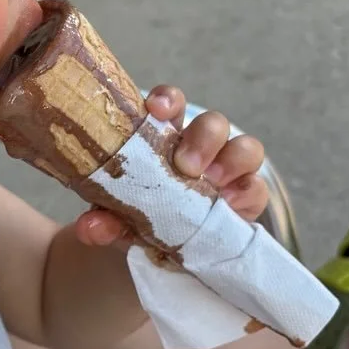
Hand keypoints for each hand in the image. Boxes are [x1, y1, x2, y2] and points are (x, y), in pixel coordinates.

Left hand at [74, 85, 267, 248]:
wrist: (151, 248)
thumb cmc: (133, 214)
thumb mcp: (114, 217)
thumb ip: (102, 220)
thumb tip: (91, 227)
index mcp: (163, 137)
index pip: (171, 104)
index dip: (168, 99)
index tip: (156, 110)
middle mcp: (200, 148)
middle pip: (213, 123)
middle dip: (204, 137)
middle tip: (186, 165)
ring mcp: (227, 172)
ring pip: (246, 148)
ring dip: (233, 160)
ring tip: (214, 182)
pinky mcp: (245, 199)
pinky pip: (257, 188)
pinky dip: (247, 194)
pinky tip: (230, 207)